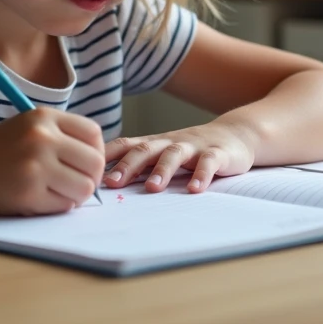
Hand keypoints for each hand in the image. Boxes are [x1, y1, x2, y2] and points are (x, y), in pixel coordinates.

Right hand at [0, 108, 104, 214]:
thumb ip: (63, 135)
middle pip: (95, 162)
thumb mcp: (29, 126)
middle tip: (78, 183)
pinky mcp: (28, 194)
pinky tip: (43, 198)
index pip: (94, 134)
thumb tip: (101, 159)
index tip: (86, 162)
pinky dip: (59, 205)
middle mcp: (42, 138)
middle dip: (91, 177)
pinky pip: (64, 205)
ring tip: (60, 191)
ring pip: (84, 188)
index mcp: (44, 117)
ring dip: (77, 194)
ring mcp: (35, 167)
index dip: (97, 151)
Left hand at [104, 121, 256, 193]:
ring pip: (175, 154)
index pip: (126, 144)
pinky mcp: (219, 153)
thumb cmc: (192, 150)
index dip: (107, 155)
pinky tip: (194, 189)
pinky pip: (209, 163)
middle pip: (146, 149)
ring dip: (162, 170)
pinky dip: (201, 175)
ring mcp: (195, 146)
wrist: (236, 134)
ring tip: (152, 188)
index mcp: (155, 143)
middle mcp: (171, 142)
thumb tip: (102, 186)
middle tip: (112, 183)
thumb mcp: (164, 153)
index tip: (86, 170)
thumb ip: (140, 166)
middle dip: (127, 165)